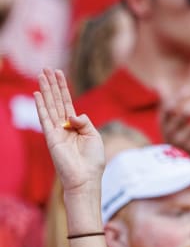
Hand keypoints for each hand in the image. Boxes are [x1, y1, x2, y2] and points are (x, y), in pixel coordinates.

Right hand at [34, 68, 104, 196]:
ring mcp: (57, 132)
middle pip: (57, 101)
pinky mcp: (51, 138)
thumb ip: (84, 121)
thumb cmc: (93, 161)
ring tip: (41, 74)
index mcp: (77, 127)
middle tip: (46, 68)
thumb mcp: (94, 136)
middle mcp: (65, 127)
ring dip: (45, 90)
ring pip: (50, 106)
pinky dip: (41, 106)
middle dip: (52, 84)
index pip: (68, 103)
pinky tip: (37, 94)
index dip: (63, 88)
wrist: (86, 178)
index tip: (58, 73)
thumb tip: (71, 114)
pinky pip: (45, 118)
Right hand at [160, 82, 189, 169]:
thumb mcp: (166, 122)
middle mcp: (171, 132)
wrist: (176, 166)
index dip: (181, 96)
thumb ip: (167, 103)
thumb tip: (161, 84)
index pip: (171, 105)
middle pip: (186, 113)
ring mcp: (183, 143)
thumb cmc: (174, 136)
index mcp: (163, 122)